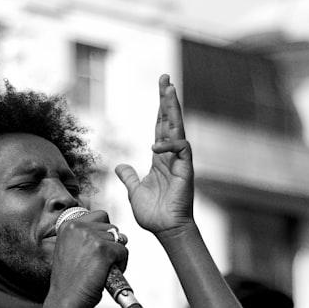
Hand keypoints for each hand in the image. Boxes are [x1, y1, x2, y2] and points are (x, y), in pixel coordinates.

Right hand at [51, 209, 128, 307]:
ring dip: (116, 254)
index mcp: (67, 226)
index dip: (103, 233)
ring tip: (103, 269)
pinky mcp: (103, 249)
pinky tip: (107, 273)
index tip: (98, 247)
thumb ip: (84, 238)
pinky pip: (123, 251)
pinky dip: (121, 264)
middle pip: (111, 226)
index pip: (98, 216)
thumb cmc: (68, 283)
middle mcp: (77, 228)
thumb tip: (110, 234)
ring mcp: (90, 237)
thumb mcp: (69, 251)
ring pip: (119, 239)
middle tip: (102, 261)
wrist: (66, 300)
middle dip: (111, 243)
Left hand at [115, 73, 193, 235]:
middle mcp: (171, 155)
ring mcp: (180, 162)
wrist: (166, 229)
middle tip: (165, 78)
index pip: (160, 127)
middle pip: (170, 121)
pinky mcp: (186, 171)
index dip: (160, 108)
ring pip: (178, 128)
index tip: (161, 88)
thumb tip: (121, 165)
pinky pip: (182, 149)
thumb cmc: (153, 213)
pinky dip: (170, 144)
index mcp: (160, 158)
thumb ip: (129, 177)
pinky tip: (156, 145)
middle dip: (167, 99)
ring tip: (169, 89)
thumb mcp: (135, 191)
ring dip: (173, 108)